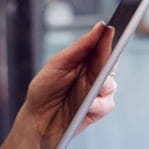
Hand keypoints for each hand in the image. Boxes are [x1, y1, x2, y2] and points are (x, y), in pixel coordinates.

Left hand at [22, 22, 117, 141]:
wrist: (37, 120)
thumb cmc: (45, 89)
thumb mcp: (58, 63)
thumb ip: (80, 47)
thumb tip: (100, 28)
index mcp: (85, 60)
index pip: (101, 45)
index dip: (107, 37)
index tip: (110, 29)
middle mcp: (94, 74)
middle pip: (110, 62)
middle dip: (110, 57)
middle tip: (109, 52)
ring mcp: (98, 92)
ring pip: (111, 83)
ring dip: (103, 83)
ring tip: (97, 84)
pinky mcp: (99, 109)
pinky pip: (107, 104)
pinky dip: (98, 104)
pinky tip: (89, 104)